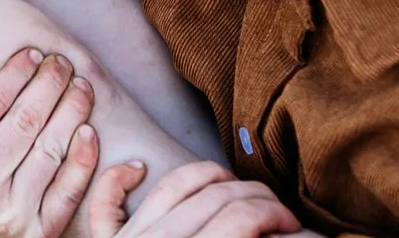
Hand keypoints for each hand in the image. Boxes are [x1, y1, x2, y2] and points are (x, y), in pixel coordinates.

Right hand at [0, 48, 113, 237]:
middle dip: (50, 82)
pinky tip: (89, 129)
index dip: (17, 71)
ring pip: (50, 149)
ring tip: (80, 86)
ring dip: (72, 110)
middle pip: (25, 120)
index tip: (32, 53)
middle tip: (61, 63)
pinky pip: (68, 189)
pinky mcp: (38, 232)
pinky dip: (83, 157)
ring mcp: (8, 213)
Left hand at [85, 160, 300, 237]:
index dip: (273, 213)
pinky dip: (116, 181)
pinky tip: (138, 167)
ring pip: (170, 187)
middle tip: (277, 207)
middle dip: (254, 195)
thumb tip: (280, 232)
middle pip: (212, 198)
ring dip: (206, 177)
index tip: (292, 223)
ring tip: (234, 186)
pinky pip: (105, 205)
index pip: (239, 217)